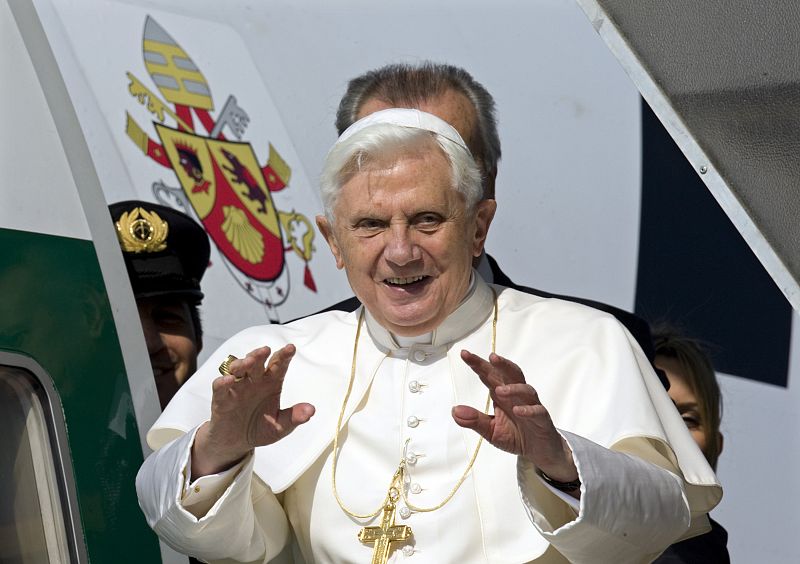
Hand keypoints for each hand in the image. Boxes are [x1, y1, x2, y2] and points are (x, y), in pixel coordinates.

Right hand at [192, 344, 314, 477]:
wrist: (237, 443)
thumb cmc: (260, 428)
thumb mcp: (280, 426)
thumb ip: (294, 417)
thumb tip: (311, 411)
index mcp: (271, 383)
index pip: (278, 365)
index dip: (284, 356)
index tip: (291, 348)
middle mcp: (254, 380)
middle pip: (257, 362)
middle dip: (260, 354)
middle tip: (265, 350)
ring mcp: (237, 387)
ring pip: (238, 368)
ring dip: (242, 363)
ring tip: (249, 361)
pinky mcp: (221, 398)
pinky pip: (220, 387)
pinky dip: (223, 382)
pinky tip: (228, 380)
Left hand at [452, 351, 577, 483]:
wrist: (538, 451)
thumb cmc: (515, 435)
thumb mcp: (490, 430)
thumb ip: (474, 420)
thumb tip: (454, 410)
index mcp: (501, 395)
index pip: (489, 375)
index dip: (478, 364)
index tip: (464, 354)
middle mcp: (516, 396)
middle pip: (510, 374)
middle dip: (501, 364)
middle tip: (490, 357)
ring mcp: (530, 405)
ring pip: (525, 390)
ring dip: (513, 388)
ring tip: (499, 391)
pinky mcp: (542, 419)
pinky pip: (537, 411)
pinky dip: (528, 410)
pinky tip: (518, 411)